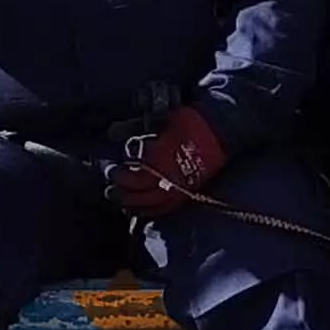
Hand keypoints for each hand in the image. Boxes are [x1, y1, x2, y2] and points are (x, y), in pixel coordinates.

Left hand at [108, 104, 227, 214]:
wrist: (220, 131)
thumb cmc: (190, 121)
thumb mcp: (161, 118)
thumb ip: (135, 128)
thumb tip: (111, 133)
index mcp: (162, 157)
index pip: (135, 173)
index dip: (120, 174)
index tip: (111, 169)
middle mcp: (169, 175)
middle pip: (140, 191)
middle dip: (122, 190)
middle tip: (110, 187)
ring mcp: (179, 186)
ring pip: (150, 203)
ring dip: (132, 203)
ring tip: (119, 200)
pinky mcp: (186, 192)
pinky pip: (164, 208)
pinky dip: (149, 210)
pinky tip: (137, 209)